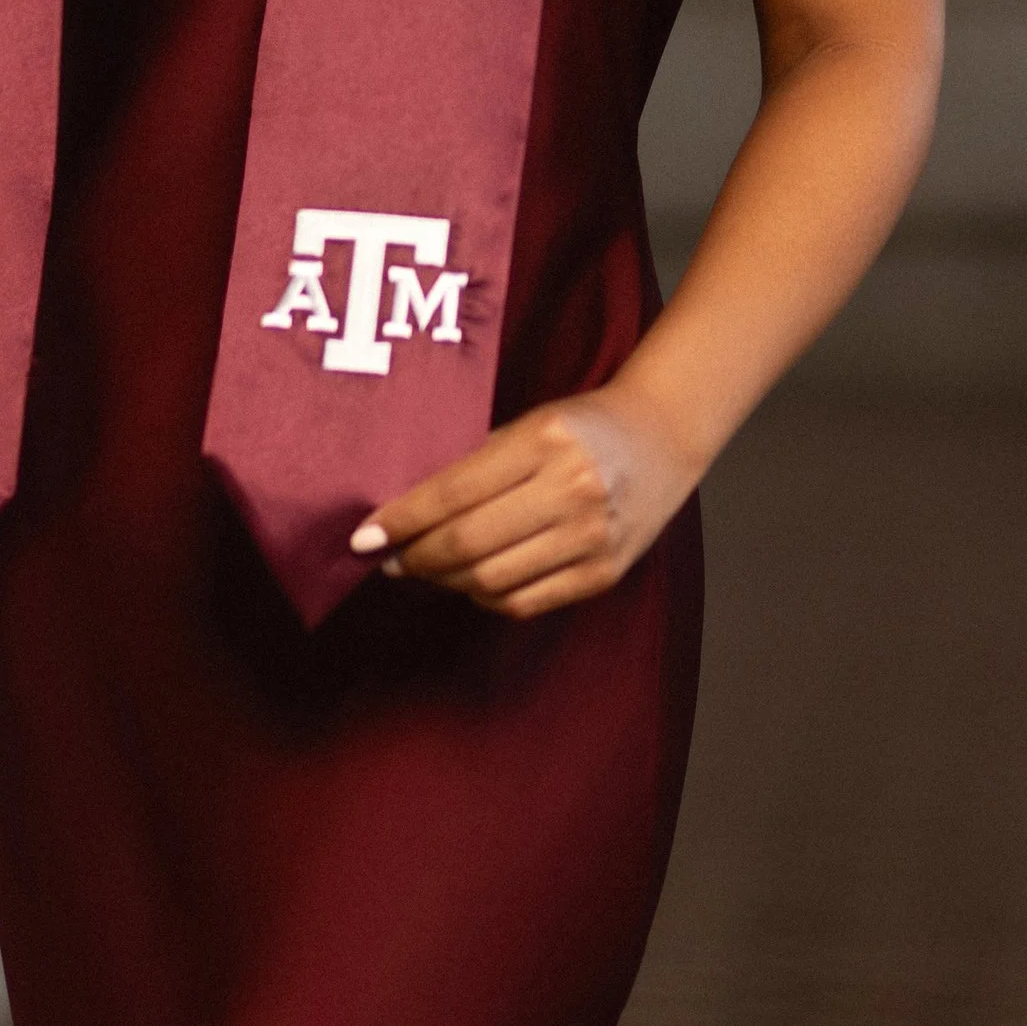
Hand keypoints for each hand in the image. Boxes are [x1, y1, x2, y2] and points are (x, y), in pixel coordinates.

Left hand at [350, 384, 701, 618]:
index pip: (454, 492)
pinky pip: (526, 602)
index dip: (402, 519)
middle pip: (469, 544)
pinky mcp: (604, 574)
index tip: (364, 537)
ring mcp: (591, 537)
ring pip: (492, 582)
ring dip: (446, 582)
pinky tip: (471, 582)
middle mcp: (572, 490)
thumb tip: (404, 514)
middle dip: (417, 558)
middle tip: (390, 559)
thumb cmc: (581, 425)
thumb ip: (475, 465)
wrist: (662, 438)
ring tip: (426, 569)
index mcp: (546, 441)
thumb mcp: (528, 423)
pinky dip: (487, 598)